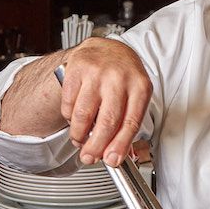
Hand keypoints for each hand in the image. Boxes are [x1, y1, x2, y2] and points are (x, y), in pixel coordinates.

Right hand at [57, 37, 151, 166]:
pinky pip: (69, 104)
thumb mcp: (135, 96)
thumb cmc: (123, 76)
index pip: (130, 123)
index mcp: (140, 86)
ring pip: (83, 115)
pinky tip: (76, 117)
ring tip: (80, 139)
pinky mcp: (76, 69)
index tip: (112, 160)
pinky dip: (70, 117)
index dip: (120, 145)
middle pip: (106, 121)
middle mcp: (119, 77)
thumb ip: (128, 124)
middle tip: (89, 157)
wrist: (106, 48)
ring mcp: (96, 72)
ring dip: (79, 135)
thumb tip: (118, 154)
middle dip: (96, 146)